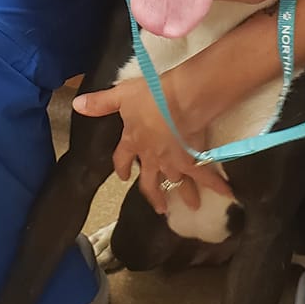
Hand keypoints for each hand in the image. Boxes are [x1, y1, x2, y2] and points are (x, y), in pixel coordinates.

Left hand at [72, 75, 232, 214]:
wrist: (177, 99)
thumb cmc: (149, 95)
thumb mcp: (121, 95)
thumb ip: (100, 102)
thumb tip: (77, 105)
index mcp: (133, 141)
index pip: (122, 158)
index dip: (121, 168)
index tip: (122, 177)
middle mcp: (151, 157)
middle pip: (149, 181)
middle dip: (153, 195)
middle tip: (159, 208)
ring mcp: (171, 163)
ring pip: (175, 183)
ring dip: (183, 195)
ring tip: (191, 207)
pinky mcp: (192, 161)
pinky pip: (204, 176)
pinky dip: (216, 185)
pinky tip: (228, 194)